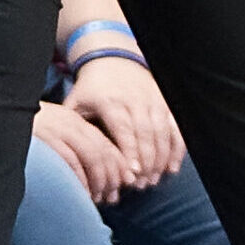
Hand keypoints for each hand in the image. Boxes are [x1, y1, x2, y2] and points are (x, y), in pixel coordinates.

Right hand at [31, 101, 132, 204]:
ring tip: (97, 198)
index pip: (106, 143)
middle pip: (103, 151)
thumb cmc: (22, 136)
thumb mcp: (51, 134)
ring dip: (99, 181)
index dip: (118, 165)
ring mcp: (56, 130)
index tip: (124, 184)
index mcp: (73, 120)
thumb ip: (71, 148)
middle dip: (112, 176)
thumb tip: (95, 175)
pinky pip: (71, 162)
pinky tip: (81, 195)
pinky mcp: (44, 140)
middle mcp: (68, 123)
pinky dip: (80, 180)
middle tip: (111, 196)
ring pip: (91, 156)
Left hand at [64, 52, 184, 186]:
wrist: (113, 59)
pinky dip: (176, 148)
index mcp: (110, 101)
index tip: (131, 175)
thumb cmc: (91, 89)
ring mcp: (152, 100)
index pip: (123, 130)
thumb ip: (74, 128)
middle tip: (141, 185)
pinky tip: (172, 167)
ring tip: (153, 180)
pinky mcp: (164, 102)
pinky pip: (175, 127)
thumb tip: (69, 158)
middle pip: (145, 134)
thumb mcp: (76, 102)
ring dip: (160, 159)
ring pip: (162, 132)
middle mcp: (135, 100)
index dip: (129, 153)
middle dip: (145, 162)